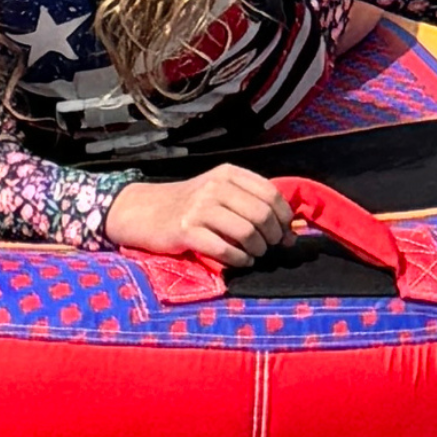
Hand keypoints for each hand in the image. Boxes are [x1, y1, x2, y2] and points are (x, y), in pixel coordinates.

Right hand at [104, 165, 295, 268]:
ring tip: (254, 255)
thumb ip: (252, 204)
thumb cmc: (190, 205)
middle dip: (273, 237)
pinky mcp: (186, 231)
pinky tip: (241, 262)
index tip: (285, 233)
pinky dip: (239, 260)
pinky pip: (225, 250)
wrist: (145, 211)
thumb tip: (290, 232)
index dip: (284, 217)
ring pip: (247, 232)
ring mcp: (199, 208)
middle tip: (270, 247)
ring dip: (257, 250)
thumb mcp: (220, 192)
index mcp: (228, 174)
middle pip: (262, 214)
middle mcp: (215, 186)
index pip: (271, 193)